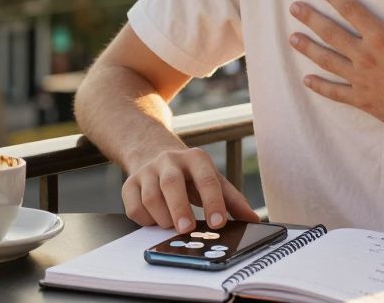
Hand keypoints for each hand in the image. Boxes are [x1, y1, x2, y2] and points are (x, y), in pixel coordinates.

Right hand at [121, 147, 261, 232]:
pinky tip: (156, 220)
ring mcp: (147, 171)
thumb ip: (233, 200)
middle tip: (187, 230)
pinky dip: (145, 219)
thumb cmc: (190, 174)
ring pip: (151, 197)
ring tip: (173, 226)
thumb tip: (254, 221)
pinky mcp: (129, 183)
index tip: (218, 223)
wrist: (153, 152)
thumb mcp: (214, 180)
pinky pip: (133, 206)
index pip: (207, 179)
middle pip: (172, 183)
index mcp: (196, 159)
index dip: (213, 202)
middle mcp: (170, 161)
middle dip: (180, 209)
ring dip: (163, 217)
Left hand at [289, 0, 383, 134]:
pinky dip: (320, 86)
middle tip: (294, 8)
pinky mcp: (362, 100)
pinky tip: (307, 80)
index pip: (351, 10)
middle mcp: (365, 57)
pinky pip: (336, 92)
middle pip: (331, 33)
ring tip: (292, 38)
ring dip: (309, 48)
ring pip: (327, 61)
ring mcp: (361, 80)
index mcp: (381, 38)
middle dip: (311, 19)